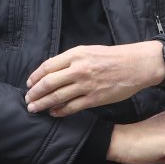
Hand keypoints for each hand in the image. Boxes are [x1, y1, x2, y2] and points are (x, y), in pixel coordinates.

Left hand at [25, 41, 164, 115]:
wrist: (137, 65)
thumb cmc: (114, 57)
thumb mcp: (90, 51)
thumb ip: (71, 59)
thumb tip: (52, 69)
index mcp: (76, 54)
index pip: (47, 67)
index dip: (35, 77)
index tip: (29, 84)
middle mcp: (79, 69)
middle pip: (48, 83)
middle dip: (34, 93)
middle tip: (28, 100)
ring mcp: (86, 85)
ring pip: (57, 97)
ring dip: (43, 104)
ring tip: (35, 108)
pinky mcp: (95, 98)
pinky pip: (72, 107)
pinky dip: (60, 111)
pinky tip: (54, 112)